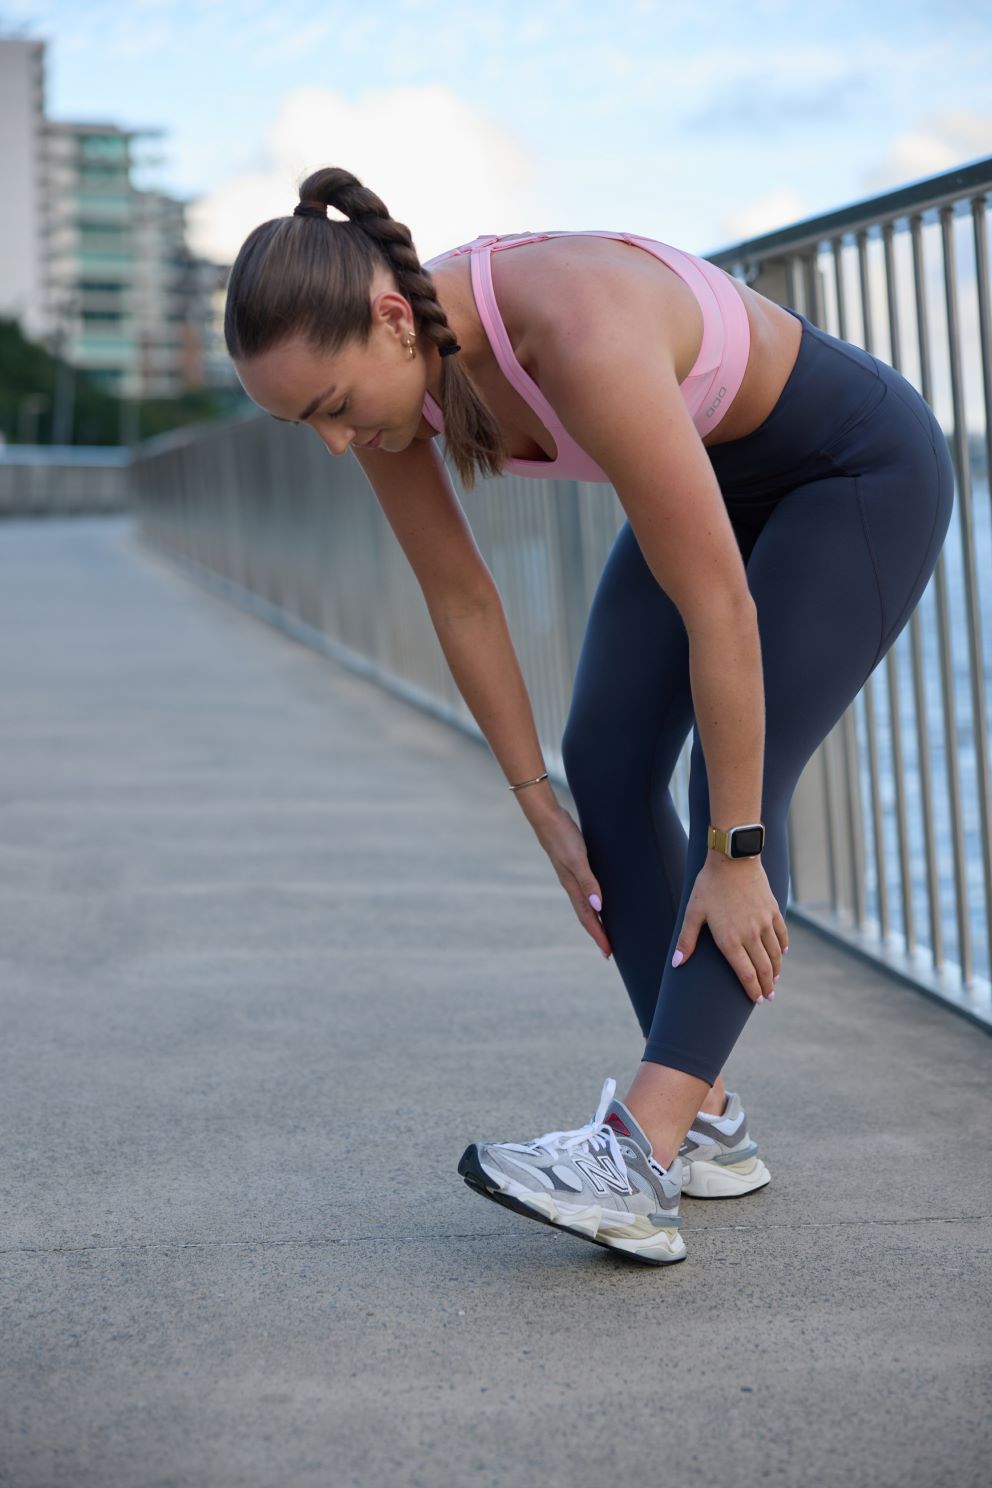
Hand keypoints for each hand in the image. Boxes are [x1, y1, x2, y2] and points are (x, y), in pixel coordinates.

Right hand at [531, 804, 612, 959]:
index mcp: (572, 886)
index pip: (587, 918)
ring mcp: (571, 875)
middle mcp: (571, 885)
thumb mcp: (577, 859)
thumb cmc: (562, 836)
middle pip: (586, 915)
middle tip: (608, 950)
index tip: (608, 952)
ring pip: (584, 904)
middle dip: (597, 933)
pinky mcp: (574, 865)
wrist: (547, 817)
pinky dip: (592, 900)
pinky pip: (585, 890)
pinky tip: (597, 898)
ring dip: (594, 919)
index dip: (598, 935)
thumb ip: (588, 882)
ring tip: (604, 929)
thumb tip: (598, 908)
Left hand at [672, 854, 787, 1002]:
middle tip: (769, 997)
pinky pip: (782, 934)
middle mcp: (751, 935)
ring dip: (776, 970)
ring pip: (775, 954)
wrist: (733, 858)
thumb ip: (687, 940)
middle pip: (763, 968)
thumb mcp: (693, 912)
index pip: (746, 974)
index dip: (752, 990)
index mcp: (730, 939)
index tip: (756, 1000)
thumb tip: (677, 964)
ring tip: (774, 980)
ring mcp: (765, 922)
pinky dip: (783, 947)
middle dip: (767, 986)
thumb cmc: (709, 885)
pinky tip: (782, 954)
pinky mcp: (773, 910)